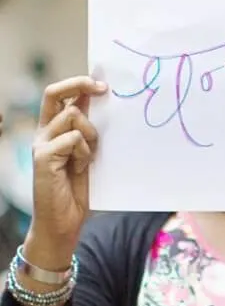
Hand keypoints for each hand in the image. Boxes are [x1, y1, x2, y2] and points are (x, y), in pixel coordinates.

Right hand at [27, 76, 105, 270]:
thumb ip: (88, 131)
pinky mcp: (43, 158)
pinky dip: (84, 151)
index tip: (103, 84)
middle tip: (102, 87)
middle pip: (54, 93)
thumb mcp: (87, 154)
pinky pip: (73, 139)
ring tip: (89, 156)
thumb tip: (99, 103)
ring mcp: (41, 144)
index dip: (79, 84)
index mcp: (53, 130)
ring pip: (72, 117)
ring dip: (90, 133)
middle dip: (78, 84)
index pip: (59, 96)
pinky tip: (82, 167)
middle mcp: (43, 133)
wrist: (63, 222)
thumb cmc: (78, 190)